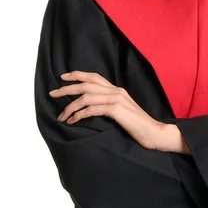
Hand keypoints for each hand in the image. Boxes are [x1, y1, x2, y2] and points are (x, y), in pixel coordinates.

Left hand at [49, 71, 165, 150]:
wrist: (154, 133)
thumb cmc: (137, 126)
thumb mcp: (122, 111)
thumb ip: (109, 105)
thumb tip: (90, 107)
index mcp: (117, 89)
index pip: (94, 76)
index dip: (77, 75)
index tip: (63, 77)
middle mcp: (116, 90)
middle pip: (86, 84)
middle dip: (67, 88)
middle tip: (52, 93)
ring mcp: (116, 99)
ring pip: (86, 96)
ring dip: (70, 106)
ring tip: (61, 116)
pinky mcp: (116, 110)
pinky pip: (91, 109)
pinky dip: (78, 114)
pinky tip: (72, 121)